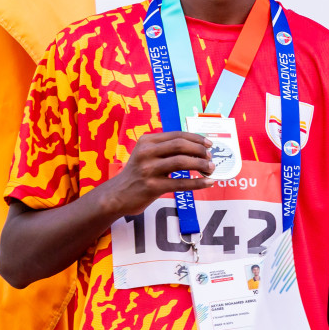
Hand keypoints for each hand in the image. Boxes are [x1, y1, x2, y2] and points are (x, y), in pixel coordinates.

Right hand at [100, 131, 214, 217]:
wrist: (117, 195)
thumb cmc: (138, 174)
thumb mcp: (147, 155)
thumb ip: (166, 149)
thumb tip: (197, 147)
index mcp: (147, 141)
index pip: (177, 135)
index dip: (196, 138)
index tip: (209, 144)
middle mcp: (146, 152)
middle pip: (180, 145)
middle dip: (200, 150)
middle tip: (211, 157)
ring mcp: (148, 169)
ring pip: (181, 162)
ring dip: (201, 164)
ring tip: (211, 169)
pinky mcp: (152, 187)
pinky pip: (180, 183)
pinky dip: (198, 182)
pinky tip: (208, 182)